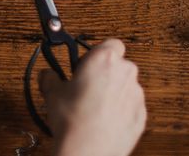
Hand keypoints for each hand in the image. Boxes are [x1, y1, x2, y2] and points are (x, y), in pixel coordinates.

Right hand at [39, 39, 145, 155]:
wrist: (88, 151)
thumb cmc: (73, 120)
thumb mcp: (52, 93)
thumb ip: (50, 77)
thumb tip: (47, 75)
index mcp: (105, 59)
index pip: (110, 43)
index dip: (97, 53)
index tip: (86, 64)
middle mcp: (125, 72)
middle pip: (119, 65)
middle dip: (105, 73)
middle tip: (86, 87)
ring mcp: (136, 94)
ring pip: (125, 86)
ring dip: (113, 92)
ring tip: (93, 108)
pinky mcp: (141, 115)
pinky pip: (130, 106)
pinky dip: (120, 111)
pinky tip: (103, 121)